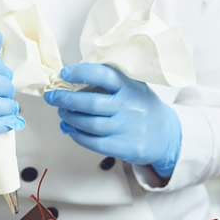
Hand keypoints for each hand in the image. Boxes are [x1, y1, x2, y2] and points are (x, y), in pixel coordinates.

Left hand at [44, 63, 181, 176]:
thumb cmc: (142, 106)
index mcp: (130, 86)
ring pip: (89, 124)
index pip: (104, 75)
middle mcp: (129, 106)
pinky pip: (93, 142)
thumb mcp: (134, 87)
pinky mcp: (123, 147)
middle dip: (66, 100)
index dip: (81, 72)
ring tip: (62, 113)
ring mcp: (126, 128)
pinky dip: (76, 135)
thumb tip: (72, 80)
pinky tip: (69, 128)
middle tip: (52, 97)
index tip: (64, 74)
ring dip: (69, 118)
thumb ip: (110, 82)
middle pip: (91, 103)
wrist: (166, 134)